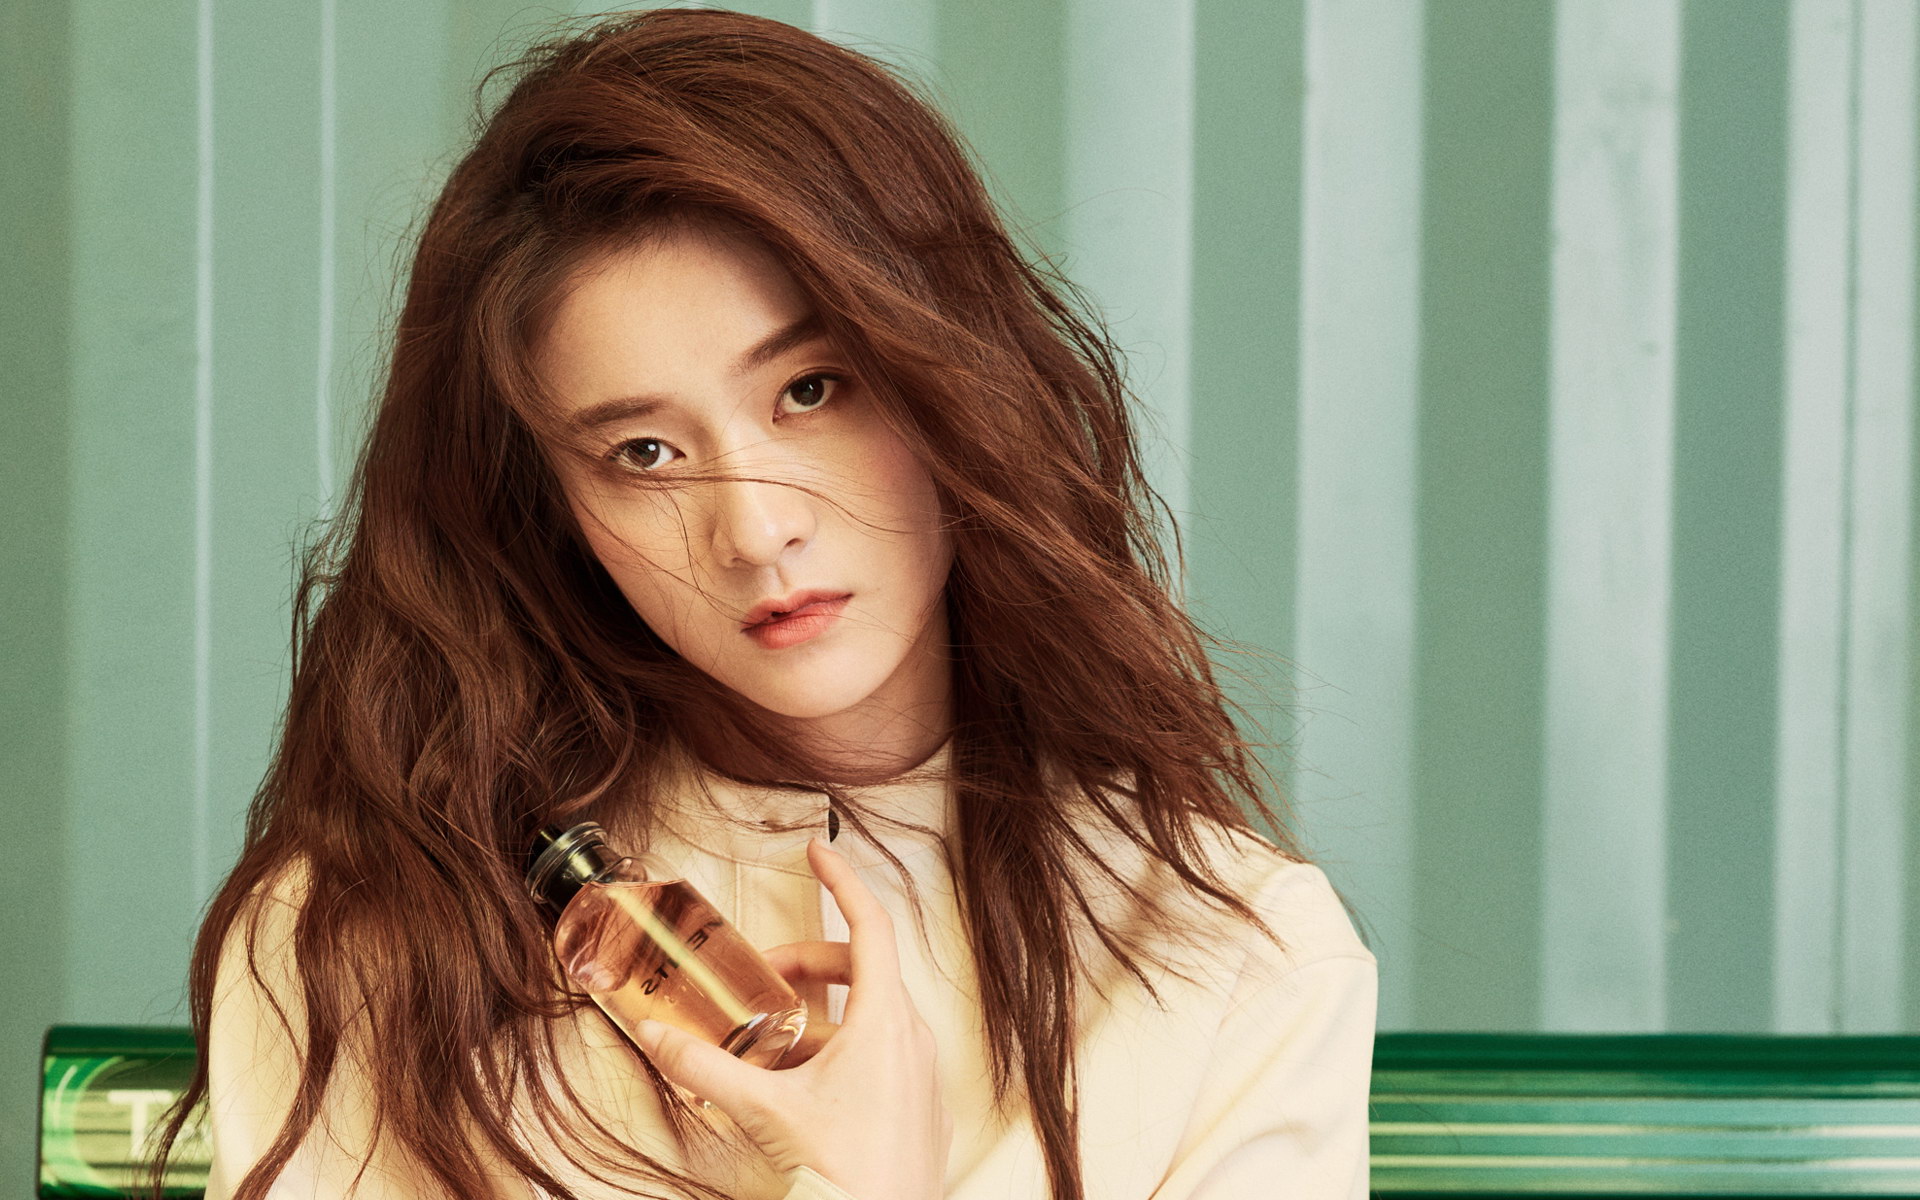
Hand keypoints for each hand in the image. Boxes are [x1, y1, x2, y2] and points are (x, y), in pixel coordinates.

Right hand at [632, 838, 951, 1199]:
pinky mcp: (919, 1108)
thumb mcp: (766, 1111)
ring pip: (870, 1018)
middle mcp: (913, 1040)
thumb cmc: (846, 1177)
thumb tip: (659, 1039)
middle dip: (809, 962)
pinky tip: (800, 1086)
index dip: (843, 880)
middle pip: (863, 969)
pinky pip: (882, 1057)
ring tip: (769, 1046)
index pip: (871, 924)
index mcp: (886, 1023)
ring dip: (819, 1018)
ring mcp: (921, 1075)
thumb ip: (707, 1068)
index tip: (819, 851)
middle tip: (763, 977)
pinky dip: (840, 1053)